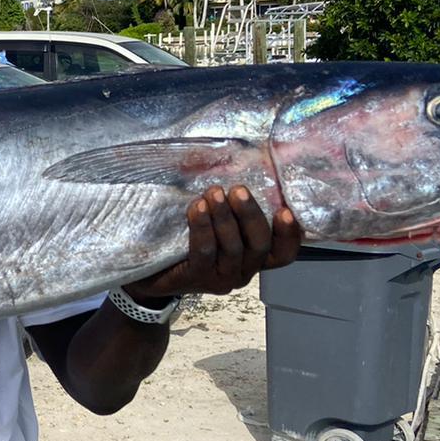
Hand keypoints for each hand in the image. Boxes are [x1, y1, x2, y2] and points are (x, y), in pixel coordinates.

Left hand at [125, 185, 301, 300]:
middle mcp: (243, 271)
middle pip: (259, 245)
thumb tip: (235, 162)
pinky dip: (203, 227)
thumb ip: (230, 204)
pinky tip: (197, 207)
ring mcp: (221, 278)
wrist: (150, 268)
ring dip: (224, 217)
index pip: (283, 253)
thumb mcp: (215, 220)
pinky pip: (204, 251)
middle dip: (250, 215)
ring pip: (233, 248)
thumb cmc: (187, 238)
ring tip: (214, 192)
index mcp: (253, 257)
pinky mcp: (197, 278)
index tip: (286, 210)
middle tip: (239, 190)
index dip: (289, 235)